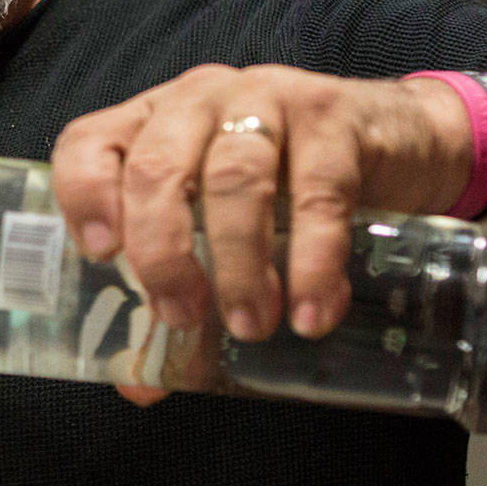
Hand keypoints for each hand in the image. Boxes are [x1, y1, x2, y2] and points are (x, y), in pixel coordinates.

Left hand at [51, 64, 471, 379]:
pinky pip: (318, 193)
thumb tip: (141, 385)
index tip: (102, 258)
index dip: (83, 196)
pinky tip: (312, 311)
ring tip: (251, 326)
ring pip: (234, 178)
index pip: (90, 143)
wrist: (403, 141)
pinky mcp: (335, 120)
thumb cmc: (288, 187)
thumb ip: (183, 296)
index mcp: (152, 123)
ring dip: (238, 264)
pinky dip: (313, 261)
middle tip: (183, 316)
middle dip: (163, 251)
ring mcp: (267, 100)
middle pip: (158, 168)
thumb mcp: (225, 229)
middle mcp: (200, 101)